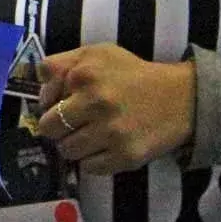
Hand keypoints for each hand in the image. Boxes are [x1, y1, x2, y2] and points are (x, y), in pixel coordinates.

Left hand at [34, 43, 194, 175]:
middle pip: (48, 128)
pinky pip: (88, 168)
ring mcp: (110, 131)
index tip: (62, 103)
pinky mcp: (124, 156)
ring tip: (92, 136)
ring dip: (75, 145)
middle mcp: (95, 102)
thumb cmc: (132, 74)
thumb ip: (62, 63)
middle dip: (58, 127)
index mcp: (84, 74)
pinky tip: (107, 147)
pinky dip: (93, 161)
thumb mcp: (97, 54)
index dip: (49, 102)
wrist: (181, 98)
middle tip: (73, 125)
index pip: (42, 97)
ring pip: (66, 150)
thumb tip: (39, 87)